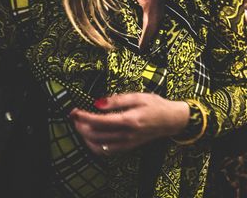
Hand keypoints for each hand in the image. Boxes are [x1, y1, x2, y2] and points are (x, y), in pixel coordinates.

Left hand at [70, 93, 188, 155]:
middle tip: (75, 117)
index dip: (85, 117)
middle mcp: (127, 134)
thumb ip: (118, 100)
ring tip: (81, 126)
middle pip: (96, 135)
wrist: (171, 120)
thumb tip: (98, 103)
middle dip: (81, 126)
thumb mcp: (139, 96)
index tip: (75, 111)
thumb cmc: (156, 105)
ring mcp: (128, 143)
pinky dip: (95, 146)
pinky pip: (107, 151)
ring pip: (99, 146)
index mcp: (130, 120)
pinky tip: (92, 138)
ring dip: (86, 137)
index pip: (100, 121)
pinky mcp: (128, 147)